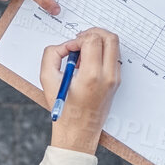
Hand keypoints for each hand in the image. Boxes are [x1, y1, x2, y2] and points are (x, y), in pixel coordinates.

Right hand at [40, 27, 120, 154]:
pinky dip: (101, 52)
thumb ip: (52, 54)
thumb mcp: (47, 79)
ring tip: (82, 55)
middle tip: (79, 41)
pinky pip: (113, 56)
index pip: (93, 40)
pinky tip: (87, 63)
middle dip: (92, 33)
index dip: (78, 39)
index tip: (69, 49)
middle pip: (109, 37)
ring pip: (114, 45)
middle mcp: (108, 76)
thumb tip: (65, 45)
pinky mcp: (117, 81)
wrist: (79, 131)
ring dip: (97, 42)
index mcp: (92, 76)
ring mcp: (115, 78)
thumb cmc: (64, 108)